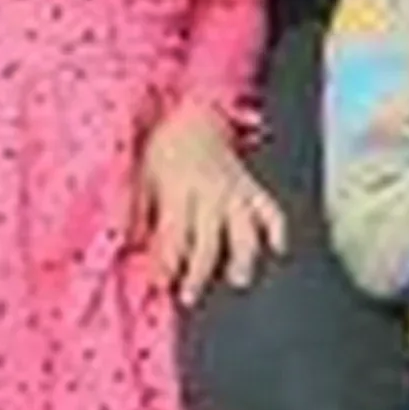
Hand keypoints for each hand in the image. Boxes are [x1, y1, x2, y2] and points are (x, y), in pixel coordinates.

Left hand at [134, 103, 286, 307]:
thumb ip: (138, 212)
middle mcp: (210, 190)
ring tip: (238, 279)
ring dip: (243, 255)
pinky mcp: (252, 186)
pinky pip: (271, 206)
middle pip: (209, 238)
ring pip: (245, 226)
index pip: (173, 233)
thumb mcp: (141, 175)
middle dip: (198, 271)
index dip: (165, 261)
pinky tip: (278, 249)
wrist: (193, 113)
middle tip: (189, 296)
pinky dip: (277, 228)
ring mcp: (235, 188)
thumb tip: (131, 248)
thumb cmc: (163, 148)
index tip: (158, 284)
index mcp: (178, 187)